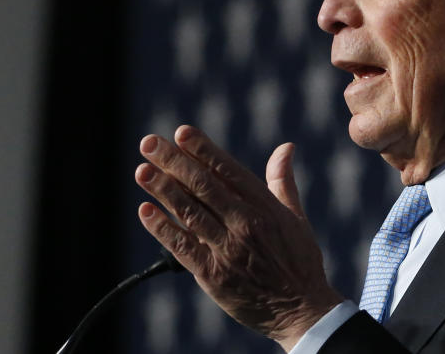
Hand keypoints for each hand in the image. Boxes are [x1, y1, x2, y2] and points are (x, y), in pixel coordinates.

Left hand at [135, 125, 342, 349]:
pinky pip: (182, 247)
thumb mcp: (296, 217)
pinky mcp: (213, 276)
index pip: (228, 171)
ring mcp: (228, 250)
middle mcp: (245, 225)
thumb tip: (286, 147)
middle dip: (174, 162)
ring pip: (189, 213)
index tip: (182, 132)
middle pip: (203, 186)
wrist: (302, 311)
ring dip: (163, 190)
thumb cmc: (300, 261)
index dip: (203, 150)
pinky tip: (146, 211)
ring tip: (142, 170)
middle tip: (149, 143)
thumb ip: (282, 181)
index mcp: (266, 208)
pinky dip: (163, 228)